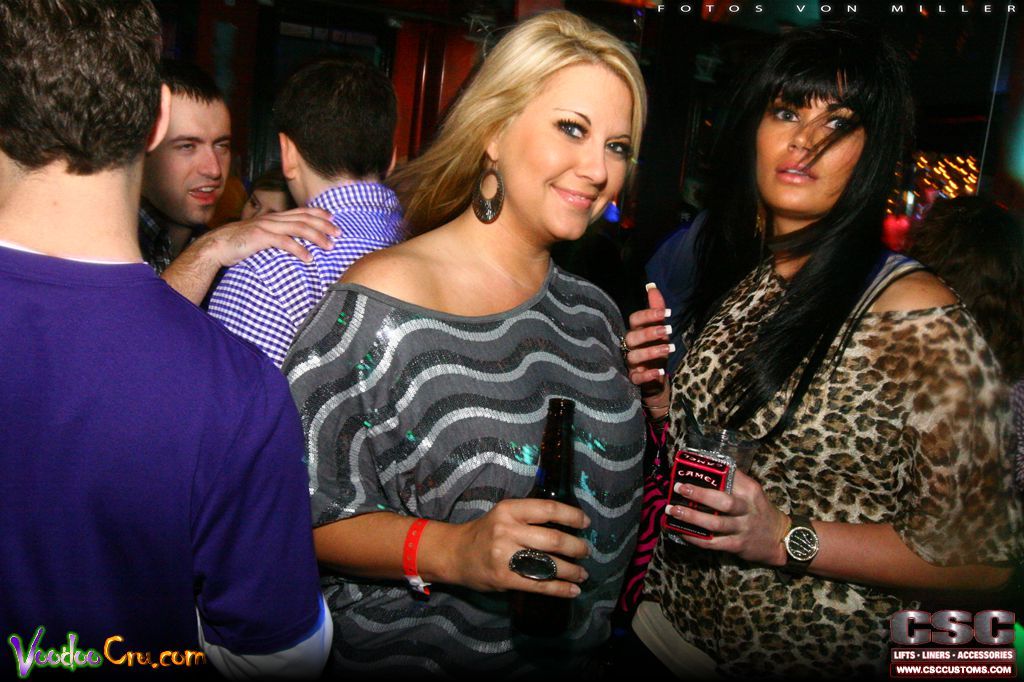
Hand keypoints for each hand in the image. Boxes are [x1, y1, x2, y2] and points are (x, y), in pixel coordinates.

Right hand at [195, 207, 338, 267]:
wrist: (217, 245)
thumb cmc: (240, 244)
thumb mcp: (262, 236)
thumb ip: (277, 236)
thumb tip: (293, 243)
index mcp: (275, 217)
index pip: (302, 211)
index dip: (319, 213)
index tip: (334, 220)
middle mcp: (273, 218)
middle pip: (305, 218)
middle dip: (325, 225)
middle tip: (339, 234)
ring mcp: (267, 226)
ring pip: (298, 228)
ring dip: (317, 237)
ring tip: (329, 246)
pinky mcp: (260, 237)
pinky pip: (284, 242)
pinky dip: (299, 250)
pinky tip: (309, 258)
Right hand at [446, 499, 590, 597]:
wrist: (455, 554)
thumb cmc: (485, 532)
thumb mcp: (503, 515)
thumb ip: (529, 517)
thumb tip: (567, 526)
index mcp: (509, 510)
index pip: (548, 509)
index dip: (571, 515)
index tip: (585, 523)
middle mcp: (507, 530)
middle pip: (553, 539)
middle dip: (576, 547)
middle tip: (586, 551)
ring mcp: (505, 556)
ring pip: (548, 564)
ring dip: (572, 571)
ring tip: (582, 574)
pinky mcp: (504, 578)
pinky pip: (539, 585)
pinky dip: (560, 589)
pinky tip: (572, 590)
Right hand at [624, 283, 672, 416]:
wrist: (654, 380)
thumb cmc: (654, 351)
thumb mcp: (658, 330)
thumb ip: (656, 309)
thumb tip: (651, 286)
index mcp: (635, 332)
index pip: (635, 319)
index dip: (648, 315)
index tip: (667, 313)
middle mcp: (629, 346)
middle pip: (633, 337)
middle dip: (650, 332)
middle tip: (669, 331)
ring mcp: (630, 364)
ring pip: (634, 356)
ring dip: (651, 352)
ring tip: (669, 349)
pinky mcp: (634, 380)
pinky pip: (636, 378)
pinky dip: (647, 375)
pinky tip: (660, 372)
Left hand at [665, 470, 789, 565]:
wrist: (780, 538)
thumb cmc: (759, 510)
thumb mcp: (752, 492)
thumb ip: (733, 481)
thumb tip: (705, 466)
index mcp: (750, 491)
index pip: (730, 477)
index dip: (709, 472)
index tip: (688, 468)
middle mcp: (747, 509)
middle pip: (722, 501)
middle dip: (698, 494)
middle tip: (678, 487)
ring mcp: (742, 528)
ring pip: (715, 524)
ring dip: (691, 518)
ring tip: (672, 511)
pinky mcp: (737, 545)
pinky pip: (713, 542)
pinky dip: (695, 538)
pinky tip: (682, 532)